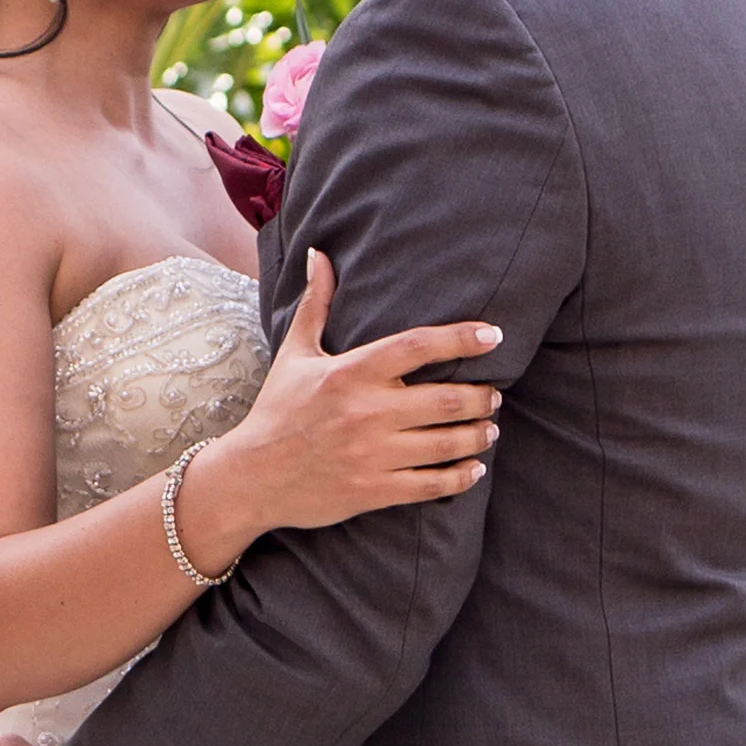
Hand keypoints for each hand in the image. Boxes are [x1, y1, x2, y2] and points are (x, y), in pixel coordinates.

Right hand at [213, 248, 502, 530]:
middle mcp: (365, 412)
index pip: (417, 346)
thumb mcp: (294, 354)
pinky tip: (474, 468)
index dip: (461, 338)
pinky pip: (432, 485)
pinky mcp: (373, 491)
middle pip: (446, 399)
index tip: (493, 335)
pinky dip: (461, 476)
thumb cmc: (276, 410)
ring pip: (447, 443)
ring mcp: (372, 455)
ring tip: (489, 428)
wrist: (251, 477)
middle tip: (494, 394)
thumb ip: (316, 304)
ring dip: (478, 434)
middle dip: (482, 397)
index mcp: (350, 373)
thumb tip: (319, 254)